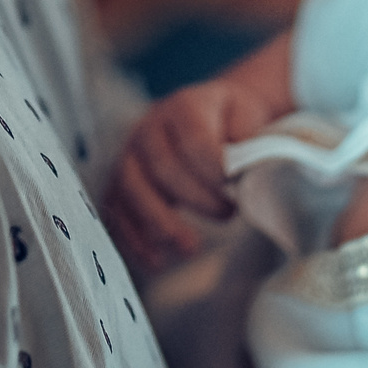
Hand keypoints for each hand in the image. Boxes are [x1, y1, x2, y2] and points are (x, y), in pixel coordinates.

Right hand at [102, 74, 286, 274]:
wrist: (217, 113)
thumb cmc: (235, 121)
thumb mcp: (250, 119)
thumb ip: (249, 144)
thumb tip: (246, 177)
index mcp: (184, 106)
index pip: (194, 142)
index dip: (215, 173)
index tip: (237, 193)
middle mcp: (150, 127)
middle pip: (162, 167)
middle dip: (197, 199)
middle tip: (228, 214)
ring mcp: (131, 153)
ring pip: (132, 189)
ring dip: (161, 223)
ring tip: (191, 247)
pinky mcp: (120, 180)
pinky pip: (117, 210)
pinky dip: (135, 238)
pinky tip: (157, 261)